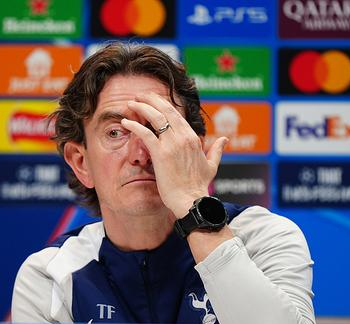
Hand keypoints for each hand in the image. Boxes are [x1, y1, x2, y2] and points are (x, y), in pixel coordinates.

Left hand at [121, 93, 227, 217]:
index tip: (153, 101)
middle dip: (151, 99)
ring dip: (141, 107)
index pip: (177, 114)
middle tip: (139, 95)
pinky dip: (134, 125)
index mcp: (193, 138)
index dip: (164, 105)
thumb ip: (217, 150)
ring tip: (130, 103)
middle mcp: (183, 137)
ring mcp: (172, 144)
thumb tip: (224, 140)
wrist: (191, 201)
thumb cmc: (199, 187)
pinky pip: (145, 133)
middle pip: (166, 109)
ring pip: (155, 117)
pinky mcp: (160, 154)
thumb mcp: (211, 165)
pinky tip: (125, 122)